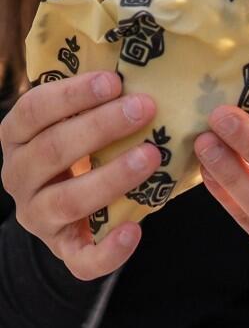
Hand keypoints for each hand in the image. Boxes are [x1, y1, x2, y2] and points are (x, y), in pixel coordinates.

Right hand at [0, 72, 159, 279]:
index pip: (34, 110)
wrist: (74, 204)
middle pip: (52, 150)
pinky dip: (108, 250)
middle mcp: (19, 176)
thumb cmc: (85, 146)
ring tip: (151, 156)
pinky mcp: (64, 249)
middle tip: (145, 108)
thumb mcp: (80, 119)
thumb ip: (100, 98)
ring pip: (66, 201)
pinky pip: (81, 260)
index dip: (73, 95)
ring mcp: (38, 216)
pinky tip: (135, 231)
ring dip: (110, 177)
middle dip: (100, 127)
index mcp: (18, 136)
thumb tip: (144, 66)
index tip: (115, 80)